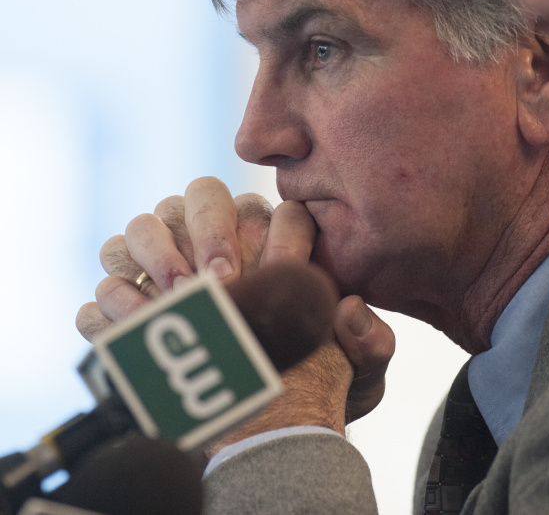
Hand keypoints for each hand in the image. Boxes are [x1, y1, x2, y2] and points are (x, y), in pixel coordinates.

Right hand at [76, 176, 394, 423]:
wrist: (263, 429)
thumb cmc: (313, 386)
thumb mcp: (356, 376)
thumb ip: (369, 345)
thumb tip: (351, 310)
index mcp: (271, 242)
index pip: (274, 209)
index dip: (281, 230)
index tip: (284, 268)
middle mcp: (212, 242)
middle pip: (200, 195)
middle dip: (209, 226)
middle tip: (223, 277)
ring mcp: (162, 270)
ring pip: (143, 226)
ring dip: (156, 251)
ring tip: (180, 294)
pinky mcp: (122, 312)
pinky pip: (104, 291)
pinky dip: (115, 302)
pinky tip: (138, 326)